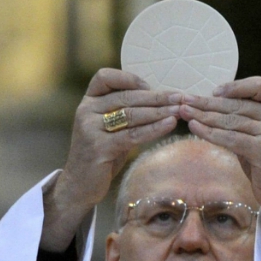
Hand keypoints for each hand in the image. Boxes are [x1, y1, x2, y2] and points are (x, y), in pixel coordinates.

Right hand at [43, 69, 178, 250]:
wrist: (81, 184)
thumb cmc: (103, 153)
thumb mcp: (112, 128)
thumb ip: (126, 112)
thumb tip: (160, 98)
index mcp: (88, 101)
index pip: (105, 77)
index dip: (130, 79)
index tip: (153, 87)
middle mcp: (86, 110)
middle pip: (126, 97)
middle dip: (156, 97)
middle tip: (180, 98)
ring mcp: (90, 128)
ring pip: (131, 114)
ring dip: (159, 112)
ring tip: (180, 111)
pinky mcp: (99, 147)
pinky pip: (132, 135)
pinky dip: (154, 129)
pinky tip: (170, 125)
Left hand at [179, 77, 260, 229]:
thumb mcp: (257, 133)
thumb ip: (243, 117)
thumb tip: (208, 104)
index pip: (259, 85)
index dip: (235, 86)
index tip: (214, 92)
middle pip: (237, 104)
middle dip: (208, 103)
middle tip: (185, 100)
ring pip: (230, 121)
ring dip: (203, 116)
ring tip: (184, 113)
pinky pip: (230, 138)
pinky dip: (209, 133)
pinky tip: (195, 128)